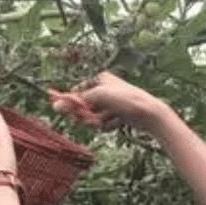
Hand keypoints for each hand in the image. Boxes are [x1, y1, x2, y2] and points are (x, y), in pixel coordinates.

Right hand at [49, 71, 169, 133]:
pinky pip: (106, 123)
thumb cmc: (126, 100)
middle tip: (88, 122)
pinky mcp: (119, 115)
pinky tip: (117, 123)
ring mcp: (113, 102)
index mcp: (101, 78)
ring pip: (96, 116)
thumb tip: (55, 105)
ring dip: (99, 121)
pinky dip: (109, 125)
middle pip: (86, 105)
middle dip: (87, 115)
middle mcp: (106, 89)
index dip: (73, 103)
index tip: (68, 114)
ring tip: (108, 121)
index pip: (79, 91)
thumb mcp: (98, 97)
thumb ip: (76, 101)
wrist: (150, 113)